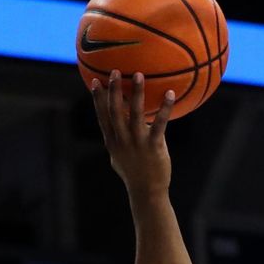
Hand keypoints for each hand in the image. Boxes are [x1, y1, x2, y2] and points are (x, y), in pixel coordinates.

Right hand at [91, 70, 174, 196]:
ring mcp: (137, 143)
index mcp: (113, 141)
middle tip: (115, 71)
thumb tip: (115, 132)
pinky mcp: (154, 146)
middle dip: (114, 90)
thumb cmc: (135, 174)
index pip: (102, 116)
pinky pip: (160, 123)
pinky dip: (164, 108)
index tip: (94, 81)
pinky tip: (170, 94)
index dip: (97, 98)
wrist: (147, 192)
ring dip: (137, 93)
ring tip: (139, 75)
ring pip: (136, 113)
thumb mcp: (119, 158)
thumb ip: (117, 142)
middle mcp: (122, 140)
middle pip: (115, 111)